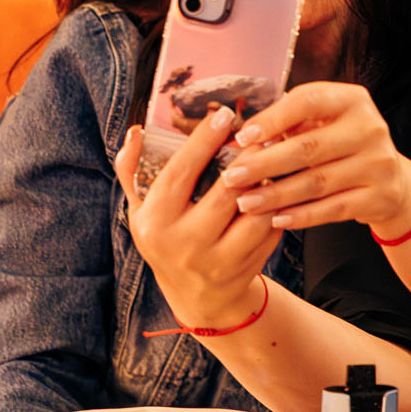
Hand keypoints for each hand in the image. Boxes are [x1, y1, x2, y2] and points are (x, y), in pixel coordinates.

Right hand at [113, 108, 281, 328]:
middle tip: (261, 131)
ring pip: (255, 213)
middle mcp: (185, 245)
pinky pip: (270, 231)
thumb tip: (135, 132)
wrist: (195, 297)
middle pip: (225, 192)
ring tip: (271, 159)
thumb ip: (133, 170)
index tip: (224, 114)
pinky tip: (277, 190)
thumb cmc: (166, 239)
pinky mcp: (246, 269)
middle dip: (247, 157)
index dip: (203, 142)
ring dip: (267, 183)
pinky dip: (276, 207)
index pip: (180, 174)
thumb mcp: (142, 209)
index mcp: (155, 223)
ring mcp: (218, 261)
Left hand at [219, 82, 410, 233]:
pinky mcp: (380, 197)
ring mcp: (378, 164)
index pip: (307, 101)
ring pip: (317, 182)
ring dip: (276, 194)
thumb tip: (244, 136)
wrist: (395, 181)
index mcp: (352, 100)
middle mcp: (370, 128)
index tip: (242, 137)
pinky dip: (301, 216)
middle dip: (264, 164)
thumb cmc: (345, 146)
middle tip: (232, 177)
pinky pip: (332, 209)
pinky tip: (276, 219)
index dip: (272, 119)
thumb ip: (293, 123)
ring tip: (245, 202)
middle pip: (308, 147)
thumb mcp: (327, 123)